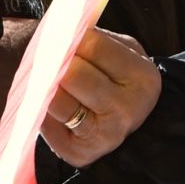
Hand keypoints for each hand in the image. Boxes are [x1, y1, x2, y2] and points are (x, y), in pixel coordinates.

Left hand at [40, 27, 162, 166]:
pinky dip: (40, 110)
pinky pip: (47, 124)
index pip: (94, 46)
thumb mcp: (122, 52)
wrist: (123, 124)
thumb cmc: (117, 80)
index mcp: (144, 77)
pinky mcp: (80, 153)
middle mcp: (129, 108)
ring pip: (57, 100)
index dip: (69, 37)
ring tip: (45, 79)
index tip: (58, 35)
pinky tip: (48, 104)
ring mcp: (106, 135)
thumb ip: (97, 39)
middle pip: (74, 74)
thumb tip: (60, 31)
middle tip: (45, 57)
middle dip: (53, 62)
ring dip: (43, 87)